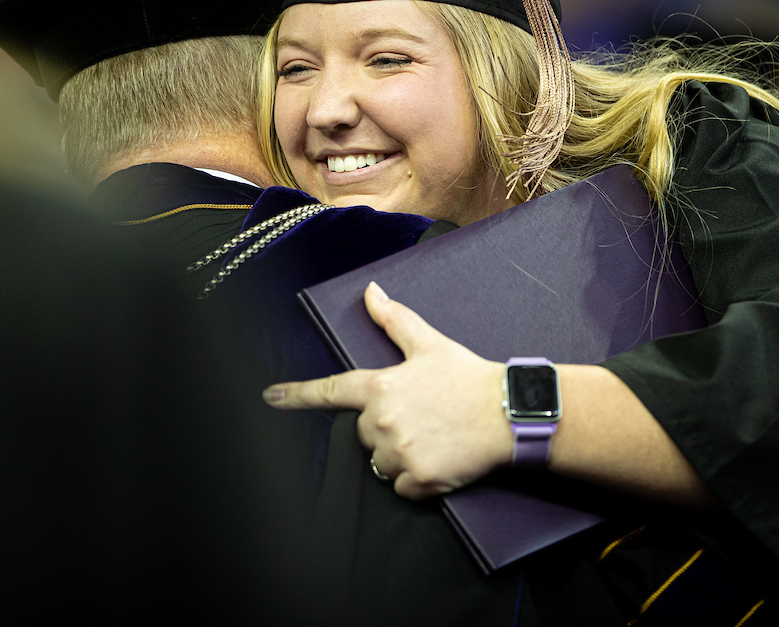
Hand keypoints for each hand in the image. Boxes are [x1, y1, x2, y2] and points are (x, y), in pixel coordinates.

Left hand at [263, 282, 511, 498]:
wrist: (507, 412)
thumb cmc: (468, 377)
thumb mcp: (429, 343)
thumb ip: (394, 320)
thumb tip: (371, 291)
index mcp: (380, 386)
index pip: (330, 391)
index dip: (297, 395)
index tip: (271, 398)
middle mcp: (382, 420)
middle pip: (361, 434)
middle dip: (383, 429)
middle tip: (420, 417)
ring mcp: (399, 451)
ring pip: (380, 463)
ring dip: (399, 456)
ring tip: (432, 437)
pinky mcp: (419, 479)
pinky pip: (401, 487)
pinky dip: (416, 480)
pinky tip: (439, 459)